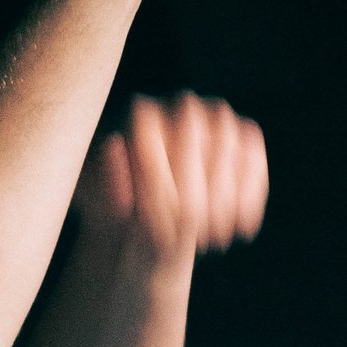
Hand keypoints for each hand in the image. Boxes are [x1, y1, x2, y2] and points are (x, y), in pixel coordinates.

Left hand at [76, 93, 269, 259]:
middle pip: (194, 137)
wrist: (153, 213)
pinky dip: (250, 196)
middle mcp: (182, 106)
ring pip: (228, 147)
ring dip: (223, 198)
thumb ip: (100, 175)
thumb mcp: (93, 196)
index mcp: (140, 114)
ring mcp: (217, 119)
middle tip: (186, 236)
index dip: (156, 185)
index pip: (153, 136)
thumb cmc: (115, 204)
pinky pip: (253, 160)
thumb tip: (114, 146)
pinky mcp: (245, 137)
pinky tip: (241, 228)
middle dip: (193, 192)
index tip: (153, 228)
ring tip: (210, 239)